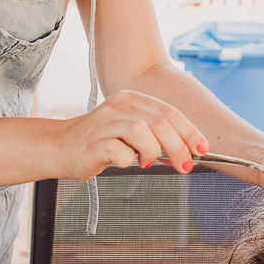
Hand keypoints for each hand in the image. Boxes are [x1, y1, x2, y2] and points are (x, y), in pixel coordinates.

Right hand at [57, 89, 206, 179]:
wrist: (61, 147)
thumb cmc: (100, 140)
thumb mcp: (131, 128)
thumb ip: (156, 132)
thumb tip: (189, 149)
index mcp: (131, 98)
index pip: (169, 112)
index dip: (190, 131)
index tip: (202, 149)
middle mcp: (118, 106)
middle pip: (160, 123)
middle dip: (179, 147)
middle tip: (185, 165)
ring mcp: (104, 123)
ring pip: (143, 131)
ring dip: (153, 152)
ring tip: (146, 162)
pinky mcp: (93, 143)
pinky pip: (120, 151)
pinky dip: (129, 160)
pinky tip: (126, 162)